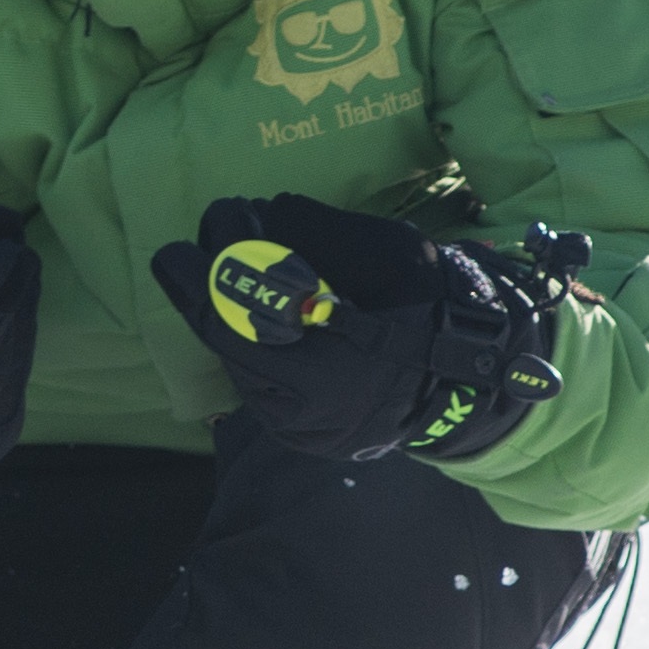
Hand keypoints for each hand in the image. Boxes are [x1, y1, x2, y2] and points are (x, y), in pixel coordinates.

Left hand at [147, 193, 580, 464]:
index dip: (212, 269)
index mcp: (327, 370)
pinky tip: (245, 312)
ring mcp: (296, 429)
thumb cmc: (431, 305)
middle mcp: (302, 412)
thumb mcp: (387, 252)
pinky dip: (244, 343)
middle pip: (227, 344)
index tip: (200, 228)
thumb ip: (320, 235)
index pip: (240, 316)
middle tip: (179, 252)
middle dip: (202, 289)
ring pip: (236, 365)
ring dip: (221, 315)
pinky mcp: (295, 433)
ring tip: (218, 272)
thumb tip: (264, 215)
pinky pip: (254, 381)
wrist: (470, 375)